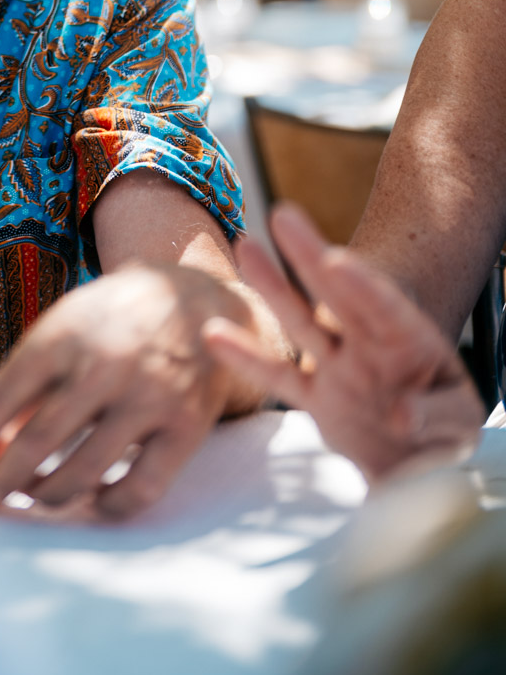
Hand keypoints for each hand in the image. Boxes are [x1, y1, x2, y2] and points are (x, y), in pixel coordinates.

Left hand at [0, 264, 237, 520]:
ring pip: (82, 473)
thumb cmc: (112, 319)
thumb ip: (27, 383)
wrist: (195, 298)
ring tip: (37, 496)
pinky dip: (108, 506)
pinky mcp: (187, 425)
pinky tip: (94, 500)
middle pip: (34, 443)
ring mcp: (148, 396)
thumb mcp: (62, 328)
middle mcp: (103, 364)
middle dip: (1, 483)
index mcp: (61, 335)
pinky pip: (140, 489)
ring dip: (48, 497)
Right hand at [202, 203, 484, 482]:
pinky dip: (248, 357)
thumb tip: (400, 414)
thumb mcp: (461, 423)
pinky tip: (213, 333)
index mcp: (411, 343)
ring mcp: (338, 369)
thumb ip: (436, 416)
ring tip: (244, 244)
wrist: (423, 460)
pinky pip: (278, 377)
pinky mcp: (316, 399)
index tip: (335, 260)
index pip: (385, 308)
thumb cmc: (449, 431)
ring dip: (272, 286)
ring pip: (301, 323)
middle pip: (337, 295)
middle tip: (283, 214)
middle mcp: (369, 346)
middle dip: (309, 255)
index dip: (362, 285)